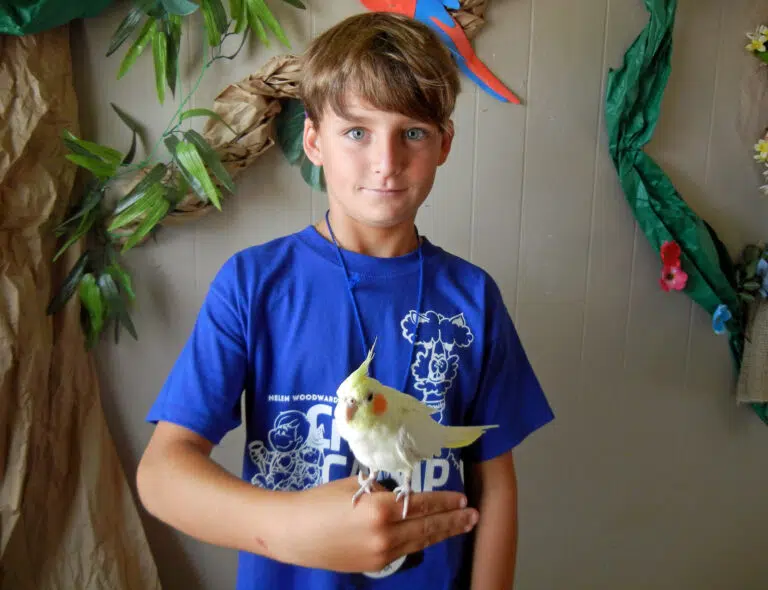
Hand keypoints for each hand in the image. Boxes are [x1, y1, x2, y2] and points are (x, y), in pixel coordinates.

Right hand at [271, 476, 478, 572]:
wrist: (293, 533)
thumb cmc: (320, 501)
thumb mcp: (354, 486)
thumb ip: (382, 490)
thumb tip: (400, 491)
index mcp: (381, 509)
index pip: (423, 505)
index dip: (446, 502)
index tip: (463, 499)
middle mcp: (386, 534)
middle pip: (428, 527)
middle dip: (453, 521)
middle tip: (474, 516)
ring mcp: (381, 554)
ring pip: (419, 542)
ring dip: (441, 533)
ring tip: (461, 526)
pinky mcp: (374, 566)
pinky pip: (404, 552)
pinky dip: (419, 542)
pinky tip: (430, 536)